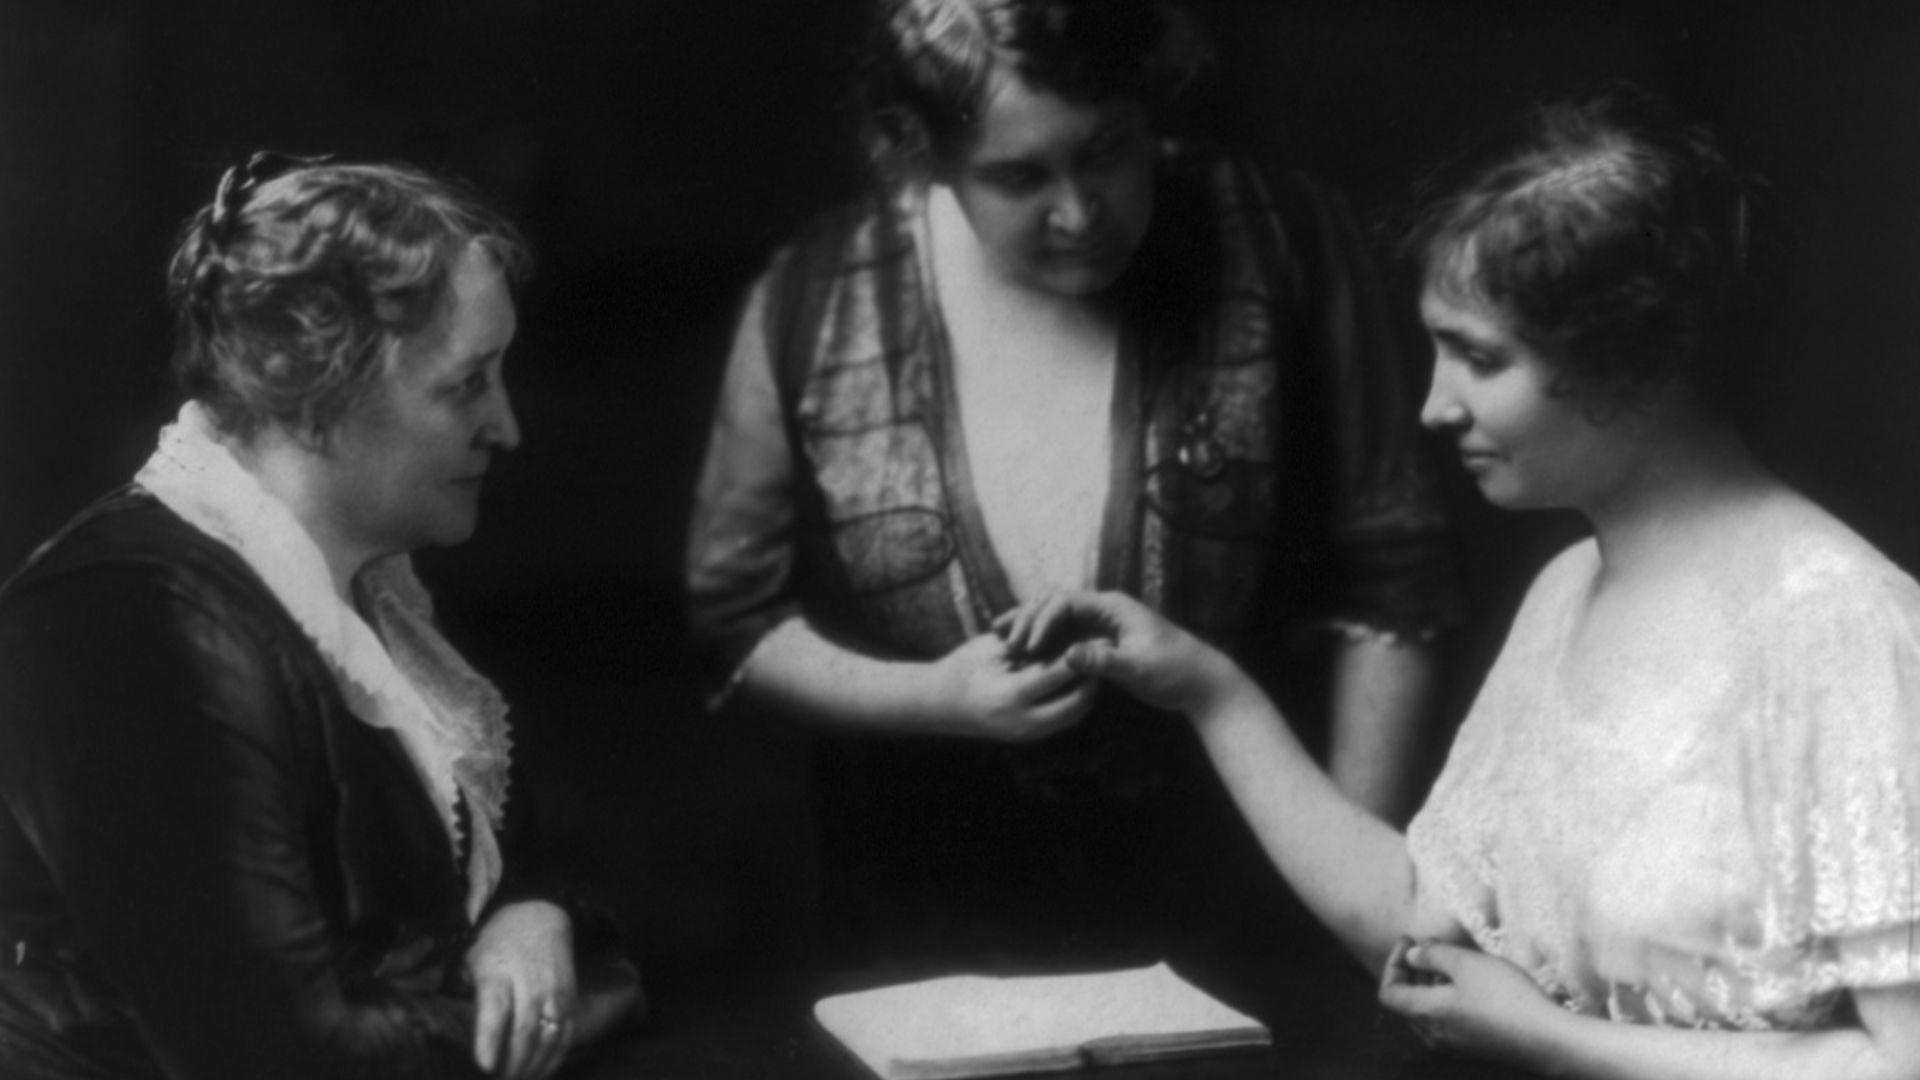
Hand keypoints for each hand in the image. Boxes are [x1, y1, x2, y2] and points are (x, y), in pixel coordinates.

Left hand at [466, 900, 577, 1079]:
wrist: (538, 915)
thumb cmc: (496, 943)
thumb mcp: (471, 960)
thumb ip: (464, 994)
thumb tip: (450, 1035)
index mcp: (497, 972)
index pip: (496, 1009)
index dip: (490, 1040)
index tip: (484, 1066)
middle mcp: (530, 983)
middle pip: (524, 1031)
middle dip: (511, 1066)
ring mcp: (554, 993)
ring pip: (548, 1039)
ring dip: (532, 1068)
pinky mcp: (570, 1000)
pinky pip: (566, 1037)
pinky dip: (554, 1060)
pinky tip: (539, 1073)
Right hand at [927, 632, 1096, 740]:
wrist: (942, 703)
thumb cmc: (965, 667)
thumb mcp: (995, 650)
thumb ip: (1028, 647)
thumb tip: (1063, 635)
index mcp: (1010, 695)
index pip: (1056, 674)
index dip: (1080, 655)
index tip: (1100, 638)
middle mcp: (1023, 721)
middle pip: (1076, 703)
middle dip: (1096, 679)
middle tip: (1111, 655)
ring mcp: (1028, 733)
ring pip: (1075, 714)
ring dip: (1092, 691)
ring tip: (1104, 664)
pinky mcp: (1032, 735)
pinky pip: (1065, 718)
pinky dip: (1078, 699)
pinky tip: (1086, 679)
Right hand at [993, 591, 1236, 717]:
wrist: (1200, 681)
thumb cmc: (1174, 669)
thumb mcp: (1138, 667)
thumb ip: (1103, 661)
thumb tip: (1069, 656)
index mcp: (1112, 606)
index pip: (1064, 602)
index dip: (1040, 621)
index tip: (1026, 645)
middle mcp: (1104, 609)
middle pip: (1055, 606)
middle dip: (1027, 621)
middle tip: (1004, 642)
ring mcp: (1102, 624)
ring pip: (1056, 620)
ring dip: (1031, 630)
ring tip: (1001, 643)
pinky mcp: (1102, 641)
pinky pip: (1065, 636)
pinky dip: (1044, 643)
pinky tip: (1024, 657)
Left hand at [1377, 938, 1562, 1070]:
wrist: (1547, 1039)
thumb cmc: (1504, 997)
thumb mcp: (1466, 964)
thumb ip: (1433, 956)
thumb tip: (1411, 956)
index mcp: (1425, 1013)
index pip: (1388, 992)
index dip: (1392, 963)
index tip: (1408, 940)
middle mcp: (1433, 1034)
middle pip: (1406, 1003)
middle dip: (1410, 972)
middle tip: (1426, 947)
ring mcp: (1454, 1045)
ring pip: (1427, 1012)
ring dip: (1429, 985)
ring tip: (1449, 961)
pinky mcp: (1474, 1047)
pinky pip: (1447, 1022)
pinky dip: (1446, 999)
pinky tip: (1469, 985)